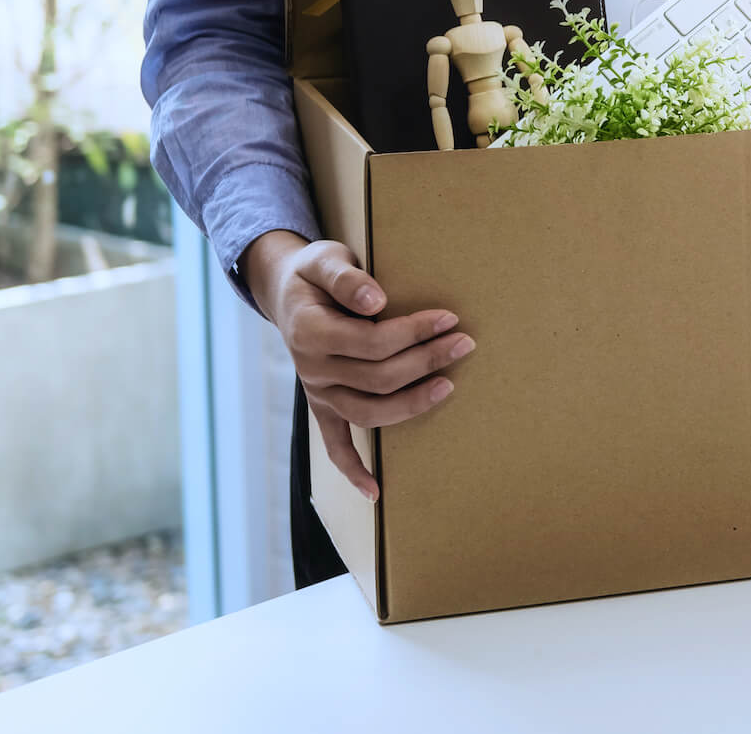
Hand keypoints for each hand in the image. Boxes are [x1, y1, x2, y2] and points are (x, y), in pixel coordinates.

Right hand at [244, 231, 471, 500]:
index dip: (414, 332)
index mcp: (310, 331)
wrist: (285, 290)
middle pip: (378, 377)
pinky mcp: (322, 405)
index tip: (449, 318)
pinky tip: (376, 492)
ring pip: (368, 413)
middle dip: (426, 360)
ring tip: (449, 386)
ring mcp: (317, 392)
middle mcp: (311, 368)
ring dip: (412, 404)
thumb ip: (347, 278)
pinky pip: (334, 445)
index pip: (372, 342)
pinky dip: (352, 470)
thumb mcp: (324, 258)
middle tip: (465, 342)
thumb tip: (377, 303)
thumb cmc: (314, 272)